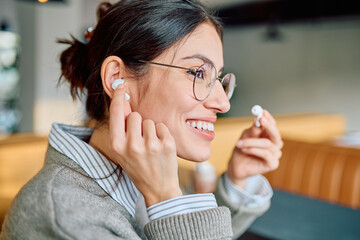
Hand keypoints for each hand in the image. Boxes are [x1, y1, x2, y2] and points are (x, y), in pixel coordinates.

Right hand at [109, 84, 181, 206]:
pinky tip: (160, 148)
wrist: (158, 188)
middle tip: (140, 140)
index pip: (117, 113)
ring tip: (151, 147)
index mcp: (117, 146)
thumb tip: (124, 100)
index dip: (119, 97)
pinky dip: (162, 134)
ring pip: (149, 121)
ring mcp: (151, 145)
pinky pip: (162, 126)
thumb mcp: (122, 152)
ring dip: (150, 130)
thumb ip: (121, 128)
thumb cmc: (138, 168)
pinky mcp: (166, 144)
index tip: (122, 86)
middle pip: (135, 115)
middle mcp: (132, 145)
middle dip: (138, 123)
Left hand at [227, 110, 282, 187]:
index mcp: (269, 136)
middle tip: (260, 120)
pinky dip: (253, 150)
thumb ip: (253, 130)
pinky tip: (244, 149)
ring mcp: (275, 154)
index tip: (262, 112)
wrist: (236, 165)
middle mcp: (274, 144)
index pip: (273, 125)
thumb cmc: (242, 149)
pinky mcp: (273, 164)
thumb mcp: (245, 137)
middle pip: (276, 134)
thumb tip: (258, 118)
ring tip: (239, 143)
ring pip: (266, 144)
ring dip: (251, 142)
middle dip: (268, 125)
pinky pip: (265, 154)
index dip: (269, 118)